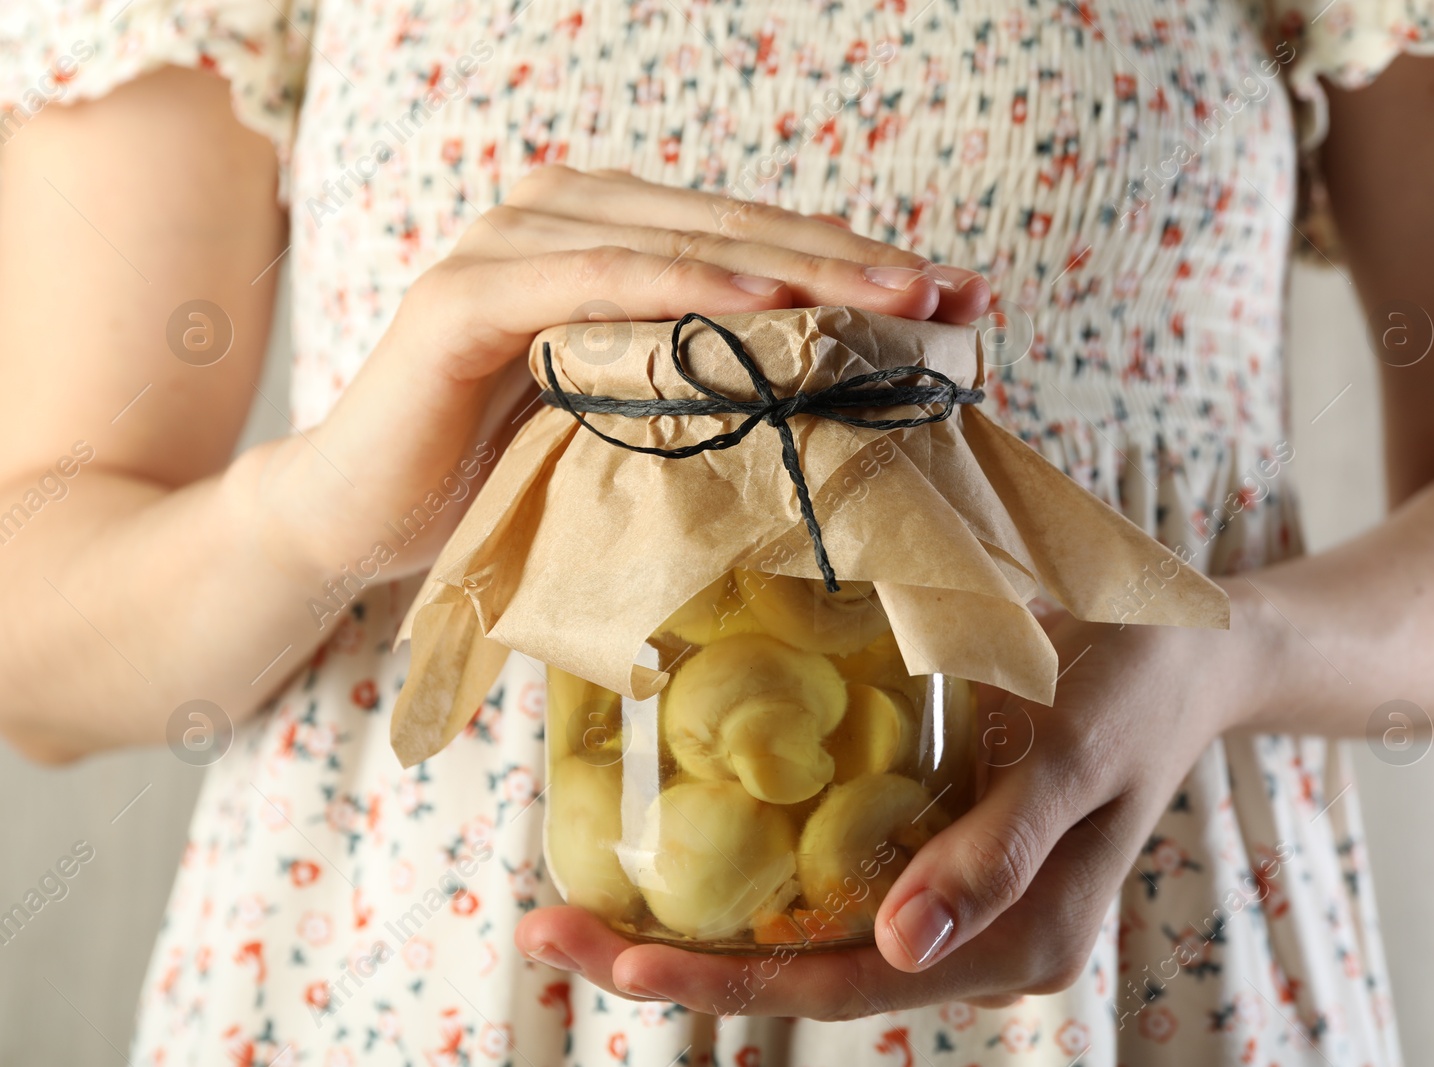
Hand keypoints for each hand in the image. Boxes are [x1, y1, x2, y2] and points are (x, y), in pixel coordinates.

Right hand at [239, 166, 989, 580]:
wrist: (363, 521)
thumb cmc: (507, 477)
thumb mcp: (638, 425)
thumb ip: (714, 385)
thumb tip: (854, 394)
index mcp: (613, 241)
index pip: (758, 243)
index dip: (859, 265)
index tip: (961, 300)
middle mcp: (564, 220)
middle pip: (736, 229)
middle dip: (852, 261)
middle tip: (952, 293)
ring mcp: (511, 245)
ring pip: (679, 243)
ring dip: (794, 267)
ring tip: (891, 296)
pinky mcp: (465, 297)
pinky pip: (590, 281)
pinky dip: (678, 288)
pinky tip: (765, 303)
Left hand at [516, 612, 1241, 1017]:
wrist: (1185, 648)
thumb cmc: (1133, 689)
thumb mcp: (1073, 759)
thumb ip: (997, 856)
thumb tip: (903, 948)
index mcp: (1013, 943)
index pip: (848, 984)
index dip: (728, 980)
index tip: (619, 963)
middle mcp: (970, 937)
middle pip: (808, 969)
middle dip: (680, 962)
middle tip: (554, 931)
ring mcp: (948, 893)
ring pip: (808, 931)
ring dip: (699, 926)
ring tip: (585, 904)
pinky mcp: (931, 843)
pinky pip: (829, 876)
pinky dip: (750, 874)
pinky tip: (670, 855)